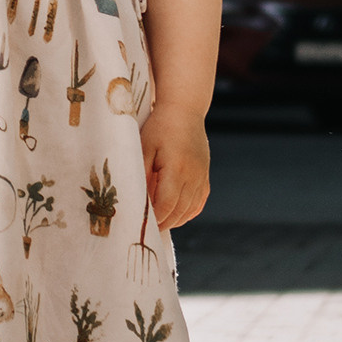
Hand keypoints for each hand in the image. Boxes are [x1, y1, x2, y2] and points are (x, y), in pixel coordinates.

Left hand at [140, 105, 209, 229]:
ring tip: (158, 224)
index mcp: (177, 168)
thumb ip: (141, 173)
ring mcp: (202, 177)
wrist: (185, 110)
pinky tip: (175, 214)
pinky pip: (198, 203)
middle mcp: (193, 175)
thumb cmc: (160, 127)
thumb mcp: (144, 147)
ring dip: (175, 220)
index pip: (166, 204)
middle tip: (146, 230)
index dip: (155, 219)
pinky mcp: (205, 176)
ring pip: (190, 209)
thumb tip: (136, 198)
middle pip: (179, 211)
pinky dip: (187, 212)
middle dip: (163, 223)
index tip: (141, 226)